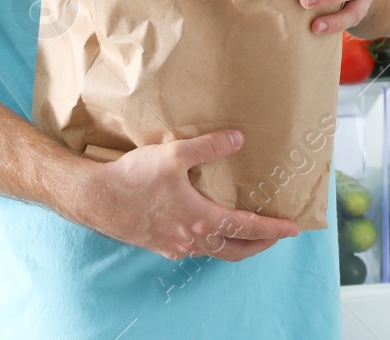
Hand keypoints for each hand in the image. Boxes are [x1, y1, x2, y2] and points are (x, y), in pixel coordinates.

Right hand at [78, 130, 300, 260]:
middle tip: (276, 236)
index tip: (294, 230)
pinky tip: (206, 229)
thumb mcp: (173, 154)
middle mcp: (192, 240)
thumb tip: (239, 139)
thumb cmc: (133, 178)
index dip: (273, 229)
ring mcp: (175, 246)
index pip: (248, 229)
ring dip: (236, 244)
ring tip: (246, 231)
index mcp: (200, 219)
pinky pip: (194, 249)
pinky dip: (211, 243)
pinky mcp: (160, 246)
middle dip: (260, 245)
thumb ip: (208, 147)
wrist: (95, 199)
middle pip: (236, 250)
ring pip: (215, 252)